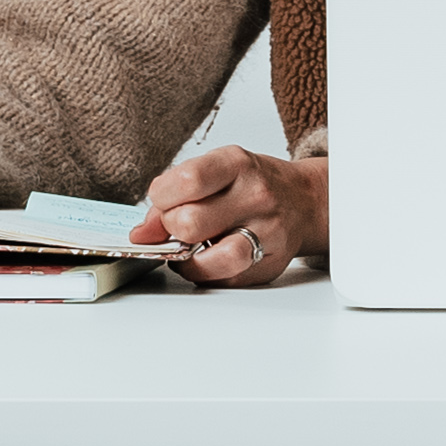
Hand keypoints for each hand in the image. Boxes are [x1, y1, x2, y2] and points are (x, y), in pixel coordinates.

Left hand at [130, 139, 328, 285]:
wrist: (304, 201)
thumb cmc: (253, 184)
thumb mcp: (216, 171)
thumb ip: (175, 196)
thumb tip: (141, 235)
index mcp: (237, 164)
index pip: (186, 181)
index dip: (161, 196)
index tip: (163, 199)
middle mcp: (256, 196)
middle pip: (190, 223)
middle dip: (172, 227)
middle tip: (178, 224)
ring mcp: (267, 233)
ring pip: (212, 261)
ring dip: (187, 259)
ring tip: (188, 249)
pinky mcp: (269, 265)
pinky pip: (224, 281)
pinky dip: (205, 274)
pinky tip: (206, 259)